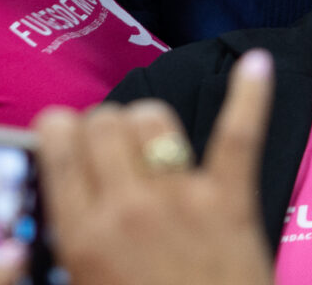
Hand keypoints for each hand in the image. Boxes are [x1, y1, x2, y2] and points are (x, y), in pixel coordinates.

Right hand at [34, 50, 275, 284]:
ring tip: (151, 144)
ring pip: (153, 118)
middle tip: (110, 152)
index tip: (63, 134)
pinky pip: (241, 134)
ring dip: (148, 124)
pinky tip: (257, 64)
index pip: (58, 144)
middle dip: (104, 127)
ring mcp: (182, 200)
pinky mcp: (232, 203)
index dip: (59, 130)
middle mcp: (127, 208)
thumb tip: (54, 209)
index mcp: (82, 235)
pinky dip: (251, 95)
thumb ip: (68, 247)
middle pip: (106, 122)